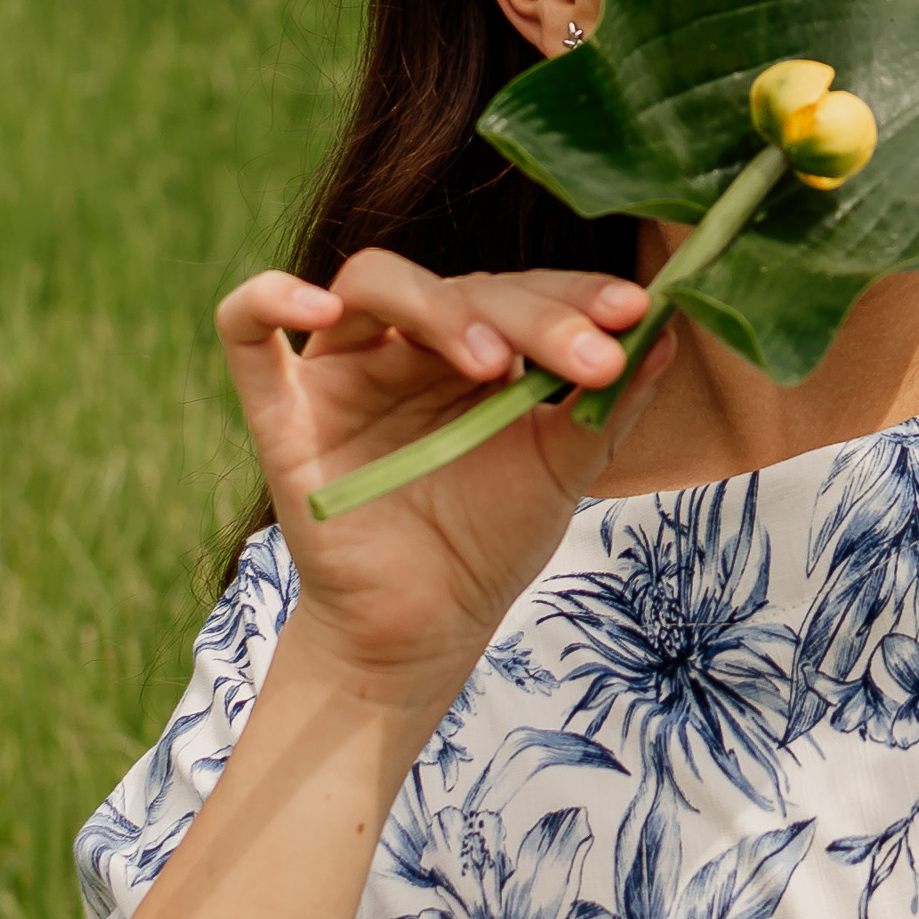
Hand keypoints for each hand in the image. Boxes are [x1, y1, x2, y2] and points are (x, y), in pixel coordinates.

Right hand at [215, 253, 670, 711]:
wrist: (425, 632)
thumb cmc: (490, 542)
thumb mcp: (564, 470)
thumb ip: (611, 404)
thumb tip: (670, 329)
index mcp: (476, 343)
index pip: (523, 289)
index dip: (576, 295)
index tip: (636, 313)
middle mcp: (408, 344)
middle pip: (462, 286)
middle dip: (534, 315)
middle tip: (590, 357)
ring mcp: (343, 371)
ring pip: (372, 285)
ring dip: (437, 309)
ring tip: (493, 364)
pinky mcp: (282, 412)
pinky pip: (248, 331)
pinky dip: (271, 298)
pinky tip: (315, 304)